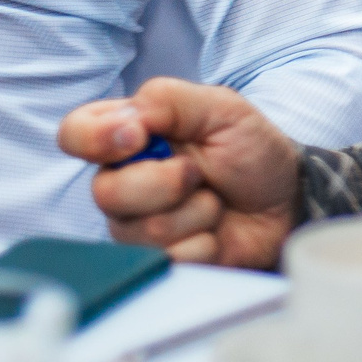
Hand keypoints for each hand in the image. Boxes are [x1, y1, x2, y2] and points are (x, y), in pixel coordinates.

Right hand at [56, 78, 301, 268]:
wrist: (287, 201)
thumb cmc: (251, 150)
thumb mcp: (220, 108)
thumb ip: (169, 100)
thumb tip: (124, 120)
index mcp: (127, 135)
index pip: (74, 134)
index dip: (95, 139)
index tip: (138, 137)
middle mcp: (123, 181)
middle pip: (104, 192)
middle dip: (164, 183)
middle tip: (198, 173)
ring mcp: (138, 225)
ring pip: (137, 230)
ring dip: (193, 213)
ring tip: (214, 201)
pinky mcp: (161, 261)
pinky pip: (167, 259)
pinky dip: (203, 243)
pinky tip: (216, 233)